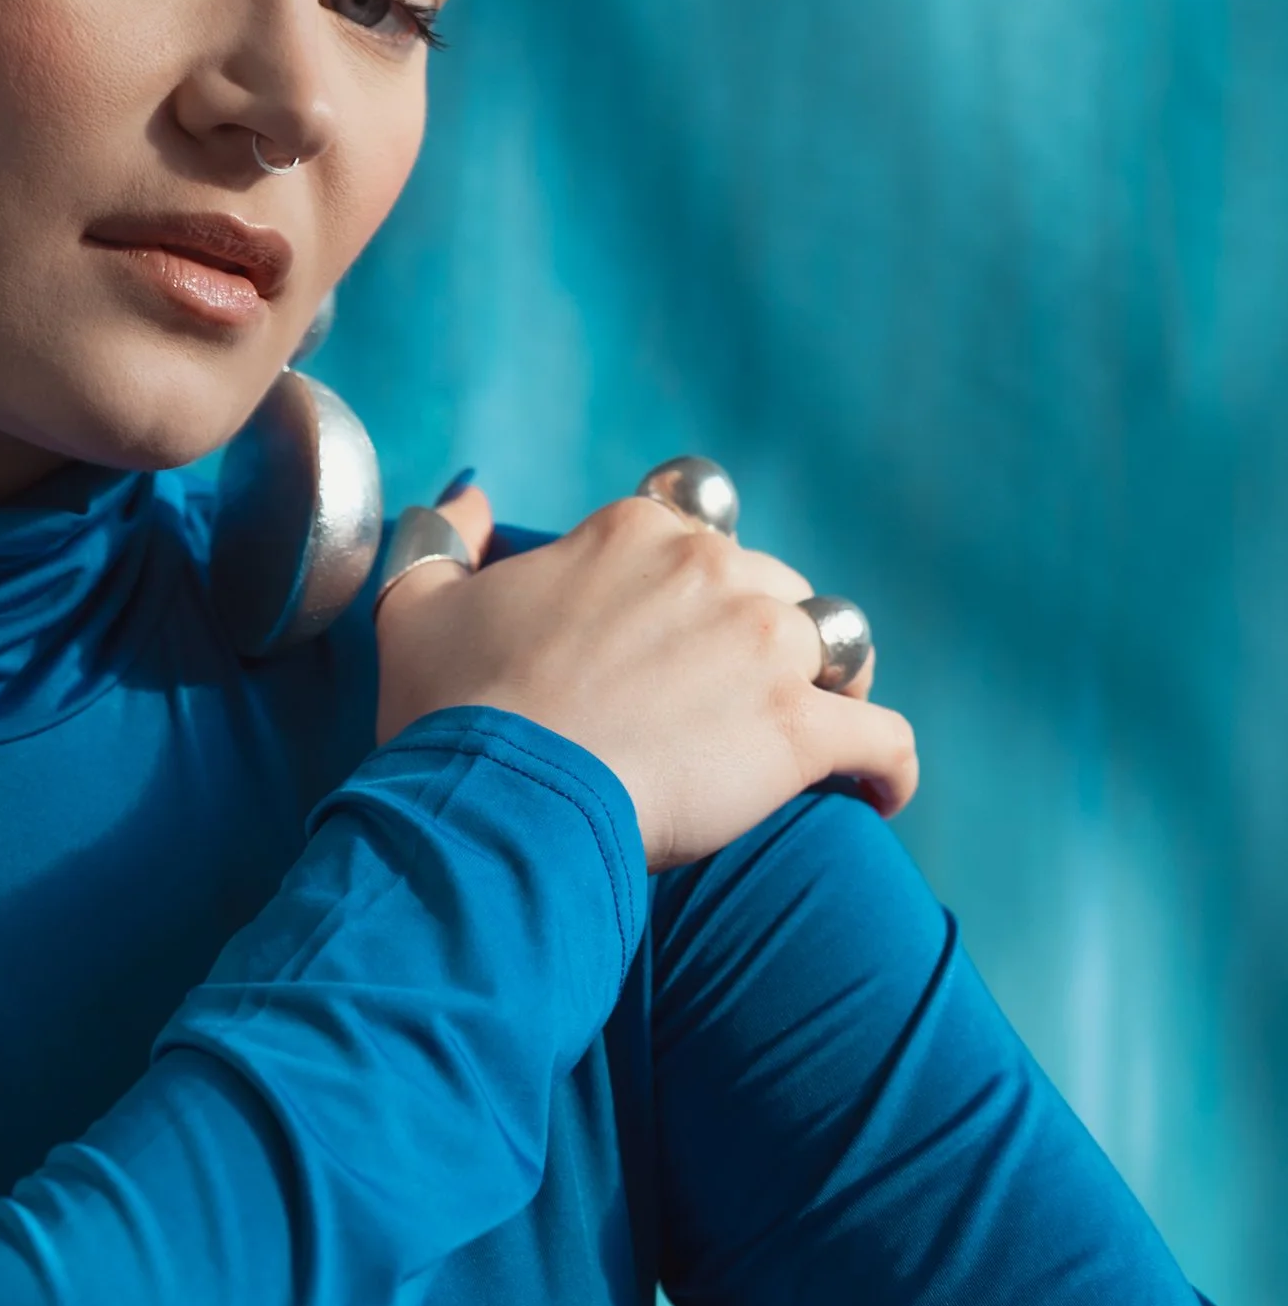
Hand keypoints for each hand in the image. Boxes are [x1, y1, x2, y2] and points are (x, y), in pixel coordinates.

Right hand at [374, 480, 918, 872]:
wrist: (495, 805)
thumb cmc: (450, 717)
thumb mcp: (417, 608)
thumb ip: (445, 540)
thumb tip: (471, 499)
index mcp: (632, 531)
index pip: (696, 526)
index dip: (694, 580)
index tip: (677, 632)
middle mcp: (712, 568)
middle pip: (774, 585)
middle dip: (761, 635)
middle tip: (730, 701)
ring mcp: (765, 645)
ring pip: (841, 644)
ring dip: (832, 682)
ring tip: (812, 734)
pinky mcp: (800, 729)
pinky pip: (883, 738)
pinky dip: (887, 767)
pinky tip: (877, 796)